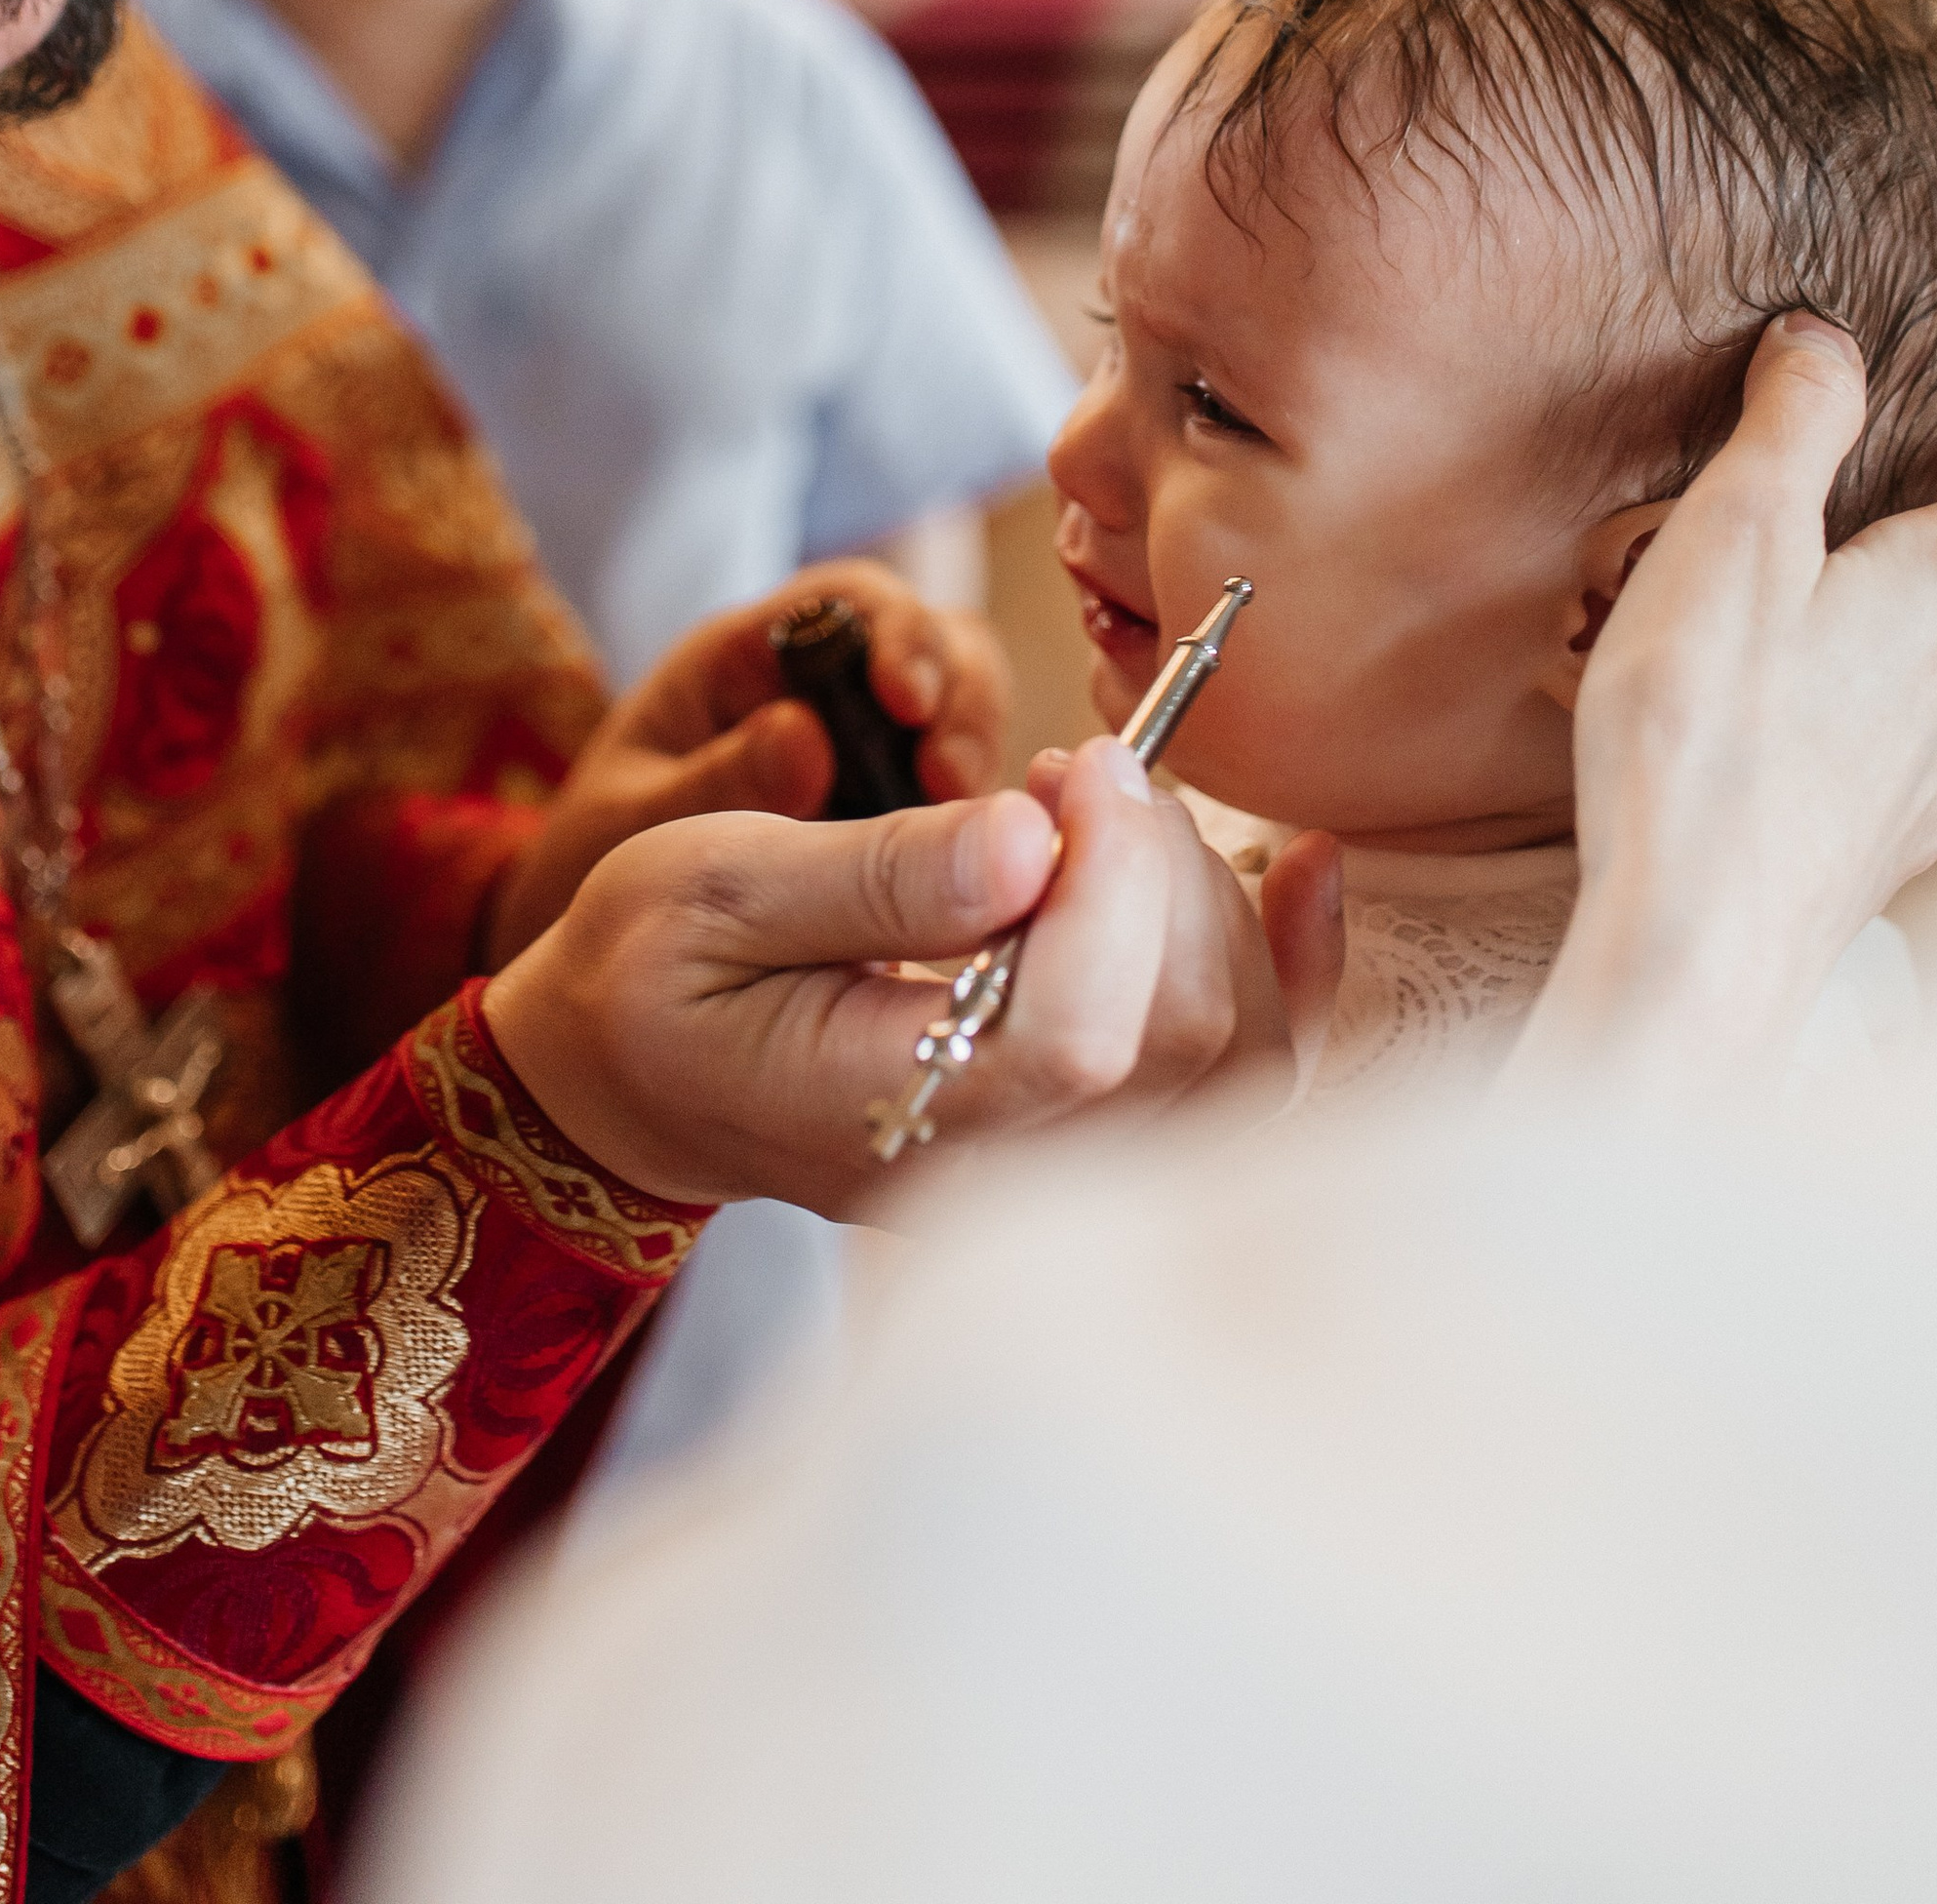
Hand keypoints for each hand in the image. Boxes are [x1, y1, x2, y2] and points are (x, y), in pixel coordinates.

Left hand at [483, 559, 1009, 967]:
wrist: (595, 943)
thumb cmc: (595, 857)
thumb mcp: (631, 818)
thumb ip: (709, 781)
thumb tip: (806, 739)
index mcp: (749, 653)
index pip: (852, 601)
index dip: (898, 634)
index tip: (908, 701)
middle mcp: (827, 685)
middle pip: (937, 646)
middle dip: (961, 699)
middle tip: (955, 779)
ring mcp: (872, 748)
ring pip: (965, 716)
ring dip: (980, 761)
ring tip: (980, 838)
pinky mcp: (900, 812)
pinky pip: (965, 798)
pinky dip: (982, 825)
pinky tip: (984, 878)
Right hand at [484, 733, 1327, 1215]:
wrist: (631, 1074)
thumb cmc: (653, 972)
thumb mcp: (711, 885)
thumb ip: (874, 873)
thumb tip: (1030, 838)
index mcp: (892, 1118)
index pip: (1079, 1041)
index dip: (1112, 886)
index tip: (1079, 761)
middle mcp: (996, 1175)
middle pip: (1182, 1047)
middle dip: (1161, 873)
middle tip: (1077, 769)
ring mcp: (1052, 1172)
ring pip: (1234, 1060)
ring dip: (1209, 902)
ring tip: (1104, 811)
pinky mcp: (1087, 1137)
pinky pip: (1237, 1076)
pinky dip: (1290, 966)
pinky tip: (1304, 866)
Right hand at [1522, 312, 1936, 1095]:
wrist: (1700, 947)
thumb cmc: (1708, 737)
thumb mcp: (1734, 537)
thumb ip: (1793, 426)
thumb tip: (1825, 342)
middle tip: (1903, 535)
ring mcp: (1932, 776)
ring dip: (1925, 648)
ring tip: (1871, 620)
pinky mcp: (1884, 845)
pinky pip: (1917, 764)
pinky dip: (1891, 730)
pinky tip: (1846, 738)